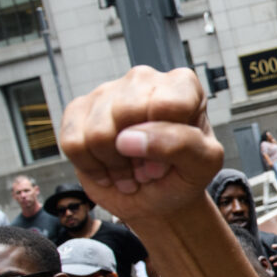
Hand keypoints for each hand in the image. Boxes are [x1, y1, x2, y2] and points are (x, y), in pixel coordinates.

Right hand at [59, 66, 223, 223]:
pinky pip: (73, 142)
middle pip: (126, 113)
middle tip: (148, 167)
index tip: (172, 158)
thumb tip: (128, 138)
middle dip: (136, 154)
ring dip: (114, 165)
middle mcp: (144, 79)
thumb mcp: (203, 165)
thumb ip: (182, 145)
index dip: (165, 142)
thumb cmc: (182, 175)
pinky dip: (91, 166)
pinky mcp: (79, 109)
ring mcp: (108, 91)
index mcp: (182, 86)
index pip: (168, 105)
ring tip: (130, 170)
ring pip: (98, 132)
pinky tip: (108, 167)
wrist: (154, 197)